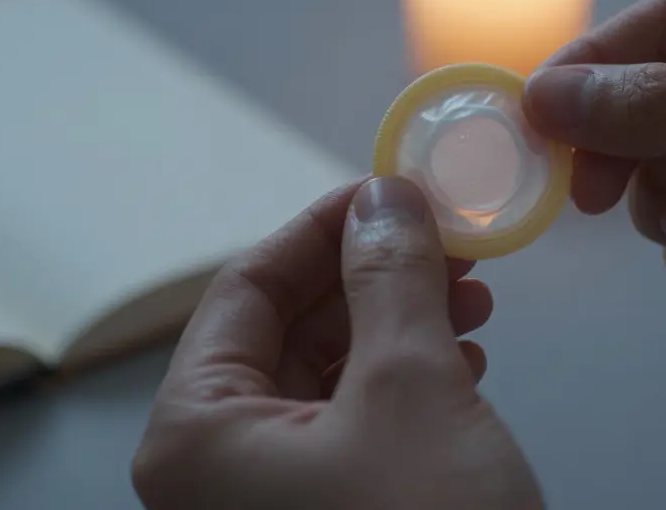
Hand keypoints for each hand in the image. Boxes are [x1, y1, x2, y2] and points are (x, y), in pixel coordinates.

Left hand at [132, 177, 542, 509]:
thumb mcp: (411, 389)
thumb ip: (391, 279)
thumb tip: (384, 198)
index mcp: (196, 433)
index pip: (246, 288)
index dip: (324, 226)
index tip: (391, 188)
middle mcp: (214, 469)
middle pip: (286, 329)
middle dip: (372, 275)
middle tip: (444, 240)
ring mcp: (263, 501)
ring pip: (325, 374)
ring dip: (397, 323)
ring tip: (468, 296)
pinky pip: (348, 424)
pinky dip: (403, 380)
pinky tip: (460, 358)